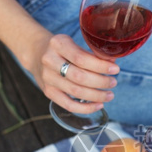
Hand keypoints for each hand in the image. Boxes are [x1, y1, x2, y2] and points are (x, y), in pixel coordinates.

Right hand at [0, 0, 119, 114]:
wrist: (37, 53)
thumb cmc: (62, 48)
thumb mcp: (74, 43)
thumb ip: (92, 52)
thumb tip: (113, 62)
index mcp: (58, 44)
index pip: (81, 58)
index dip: (100, 66)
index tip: (115, 69)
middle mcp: (50, 61)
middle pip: (79, 76)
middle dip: (101, 82)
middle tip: (113, 83)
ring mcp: (47, 78)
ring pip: (75, 92)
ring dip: (96, 96)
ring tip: (109, 95)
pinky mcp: (48, 92)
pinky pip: (68, 105)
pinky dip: (85, 108)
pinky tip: (98, 105)